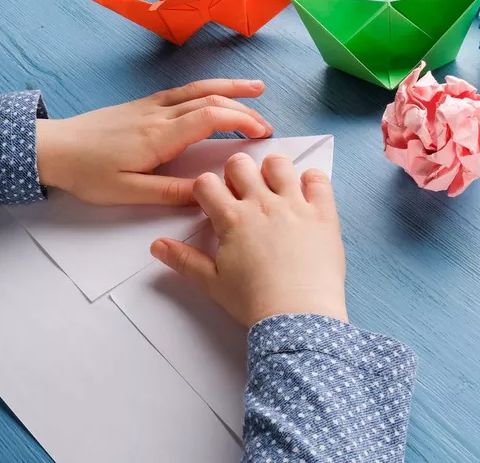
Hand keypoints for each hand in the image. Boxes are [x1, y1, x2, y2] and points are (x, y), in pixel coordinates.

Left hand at [36, 79, 272, 204]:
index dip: (241, 121)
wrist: (51, 149)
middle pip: (210, 100)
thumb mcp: (127, 193)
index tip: (262, 133)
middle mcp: (159, 114)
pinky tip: (216, 92)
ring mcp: (151, 106)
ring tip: (256, 89)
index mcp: (159, 136)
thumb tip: (206, 194)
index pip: (210, 118)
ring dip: (229, 88)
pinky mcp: (143, 105)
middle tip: (267, 123)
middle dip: (243, 108)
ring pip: (197, 89)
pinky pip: (183, 91)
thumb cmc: (86, 173)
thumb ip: (168, 193)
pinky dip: (207, 89)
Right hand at [149, 153, 347, 326]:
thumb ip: (184, 260)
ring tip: (274, 188)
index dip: (207, 188)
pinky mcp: (322, 213)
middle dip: (237, 172)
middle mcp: (263, 204)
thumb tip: (157, 245)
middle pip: (241, 164)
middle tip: (243, 193)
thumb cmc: (255, 301)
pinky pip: (318, 180)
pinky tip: (305, 192)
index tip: (214, 202)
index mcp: (232, 219)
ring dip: (273, 170)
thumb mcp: (213, 283)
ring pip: (279, 164)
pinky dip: (312, 179)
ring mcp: (295, 205)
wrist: (298, 315)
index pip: (207, 183)